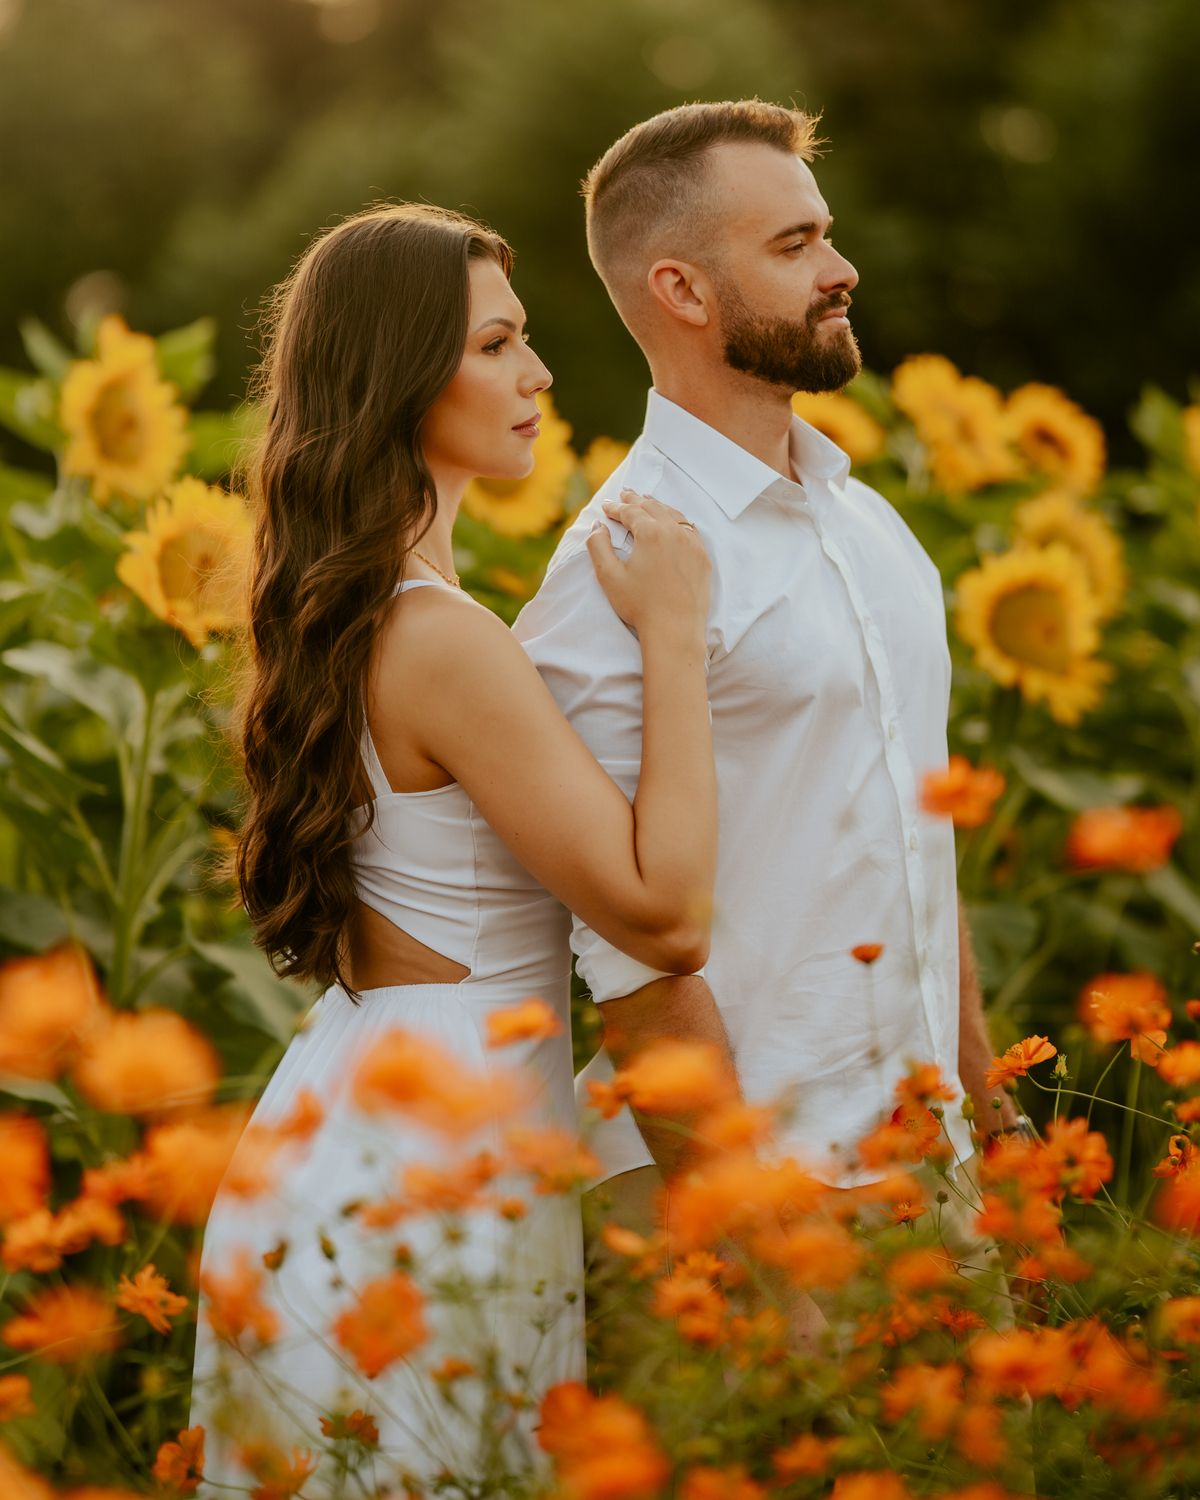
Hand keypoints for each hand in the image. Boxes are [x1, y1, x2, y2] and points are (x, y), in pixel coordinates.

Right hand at [586, 488, 710, 643]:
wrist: (675, 630)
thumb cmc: (640, 606)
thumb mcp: (609, 576)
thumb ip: (598, 546)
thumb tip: (597, 526)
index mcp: (651, 533)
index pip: (631, 512)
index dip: (616, 507)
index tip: (606, 506)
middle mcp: (675, 532)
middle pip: (653, 507)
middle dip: (636, 500)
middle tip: (625, 493)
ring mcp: (692, 544)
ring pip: (674, 515)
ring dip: (658, 505)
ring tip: (647, 500)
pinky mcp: (702, 558)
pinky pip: (690, 530)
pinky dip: (677, 520)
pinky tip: (673, 522)